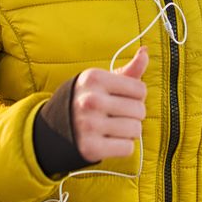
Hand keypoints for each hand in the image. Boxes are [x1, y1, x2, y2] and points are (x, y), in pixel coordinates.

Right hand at [71, 47, 148, 161]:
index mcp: (94, 78)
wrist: (55, 128)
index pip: (140, 89)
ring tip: (112, 128)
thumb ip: (128, 70)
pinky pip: (128, 148)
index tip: (120, 99)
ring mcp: (89, 125)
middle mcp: (90, 100)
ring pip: (135, 130)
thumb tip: (146, 52)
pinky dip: (122, 147)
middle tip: (115, 116)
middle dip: (132, 115)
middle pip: (140, 110)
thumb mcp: (102, 82)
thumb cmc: (86, 101)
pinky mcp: (90, 148)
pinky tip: (108, 141)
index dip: (135, 96)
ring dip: (128, 133)